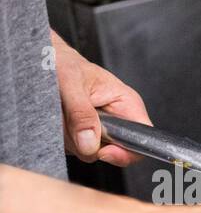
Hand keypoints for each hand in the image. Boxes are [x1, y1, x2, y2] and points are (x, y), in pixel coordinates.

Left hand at [51, 32, 149, 165]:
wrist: (45, 60)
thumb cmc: (63, 62)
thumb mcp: (70, 82)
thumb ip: (81, 113)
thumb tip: (90, 143)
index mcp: (127, 104)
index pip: (142, 139)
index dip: (125, 152)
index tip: (102, 150)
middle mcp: (118, 120)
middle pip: (113, 151)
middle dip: (86, 143)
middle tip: (70, 120)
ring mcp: (101, 131)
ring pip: (90, 152)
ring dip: (70, 139)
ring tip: (62, 114)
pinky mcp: (84, 136)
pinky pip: (76, 150)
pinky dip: (63, 139)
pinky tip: (59, 120)